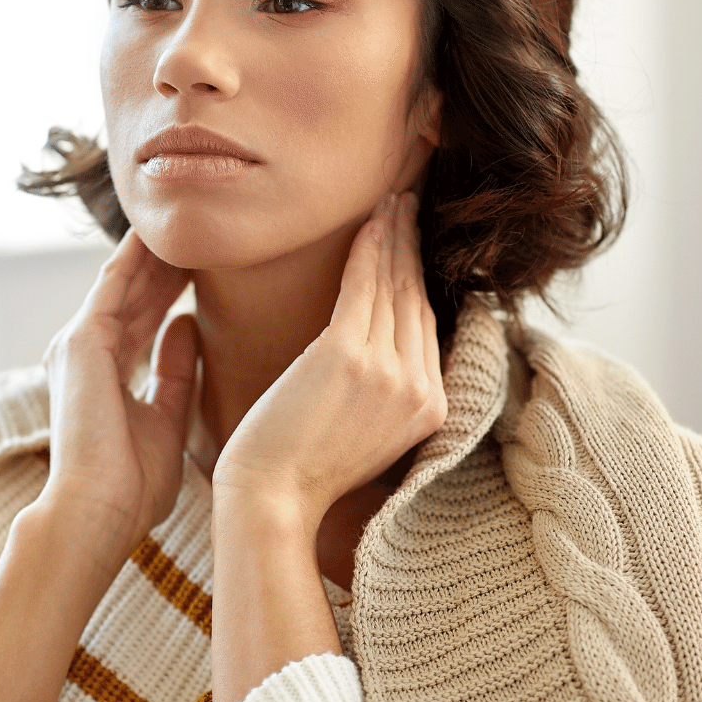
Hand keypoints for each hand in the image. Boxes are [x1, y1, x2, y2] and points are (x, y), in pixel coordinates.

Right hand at [38, 229, 199, 567]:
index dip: (174, 291)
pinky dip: (138, 255)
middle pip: (135, 294)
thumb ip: (177, 377)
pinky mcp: (81, 340)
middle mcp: (86, 353)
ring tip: (191, 218)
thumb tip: (191, 329)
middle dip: (169, 263)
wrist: (96, 514)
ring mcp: (79, 344)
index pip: (144, 320)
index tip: (209, 267)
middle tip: (207, 228)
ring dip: (157, 251)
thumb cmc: (131, 488)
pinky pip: (114, 283)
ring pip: (126, 281)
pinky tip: (161, 230)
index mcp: (106, 377)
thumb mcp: (168, 422)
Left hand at [211, 192, 446, 525]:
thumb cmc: (300, 470)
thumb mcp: (364, 431)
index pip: (427, 325)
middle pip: (418, 297)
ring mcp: (390, 372)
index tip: (411, 239)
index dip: (419, 276)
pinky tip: (368, 221)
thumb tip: (380, 347)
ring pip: (396, 284)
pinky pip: (365, 285)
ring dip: (394, 233)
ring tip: (390, 199)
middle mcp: (421, 389)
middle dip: (413, 243)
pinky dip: (368, 247)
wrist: (270, 502)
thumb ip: (384, 390)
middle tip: (408, 199)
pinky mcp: (350, 356)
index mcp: (431, 410)